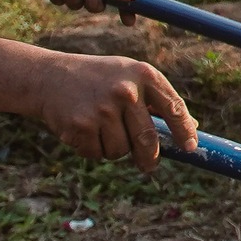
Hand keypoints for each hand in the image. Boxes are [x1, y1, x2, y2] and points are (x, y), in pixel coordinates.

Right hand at [27, 53, 195, 166]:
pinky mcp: (82, 126)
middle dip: (150, 158)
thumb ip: (158, 99)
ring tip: (101, 128)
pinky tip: (85, 130)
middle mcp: (126, 91)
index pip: (174, 108)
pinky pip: (98, 154)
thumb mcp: (130, 76)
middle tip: (149, 165)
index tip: (191, 148)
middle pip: (148, 140)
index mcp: (143, 75)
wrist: (49, 77)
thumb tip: (192, 127)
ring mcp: (103, 110)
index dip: (184, 131)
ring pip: (121, 151)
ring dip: (114, 149)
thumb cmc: (98, 78)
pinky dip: (93, 150)